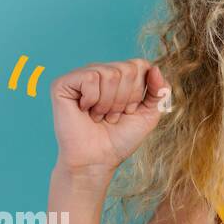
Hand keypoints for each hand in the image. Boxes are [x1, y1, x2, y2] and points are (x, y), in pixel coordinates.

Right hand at [50, 59, 171, 182]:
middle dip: (125, 99)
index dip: (139, 91)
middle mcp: (101, 71)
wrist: (97, 159)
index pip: (141, 64)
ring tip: (99, 115)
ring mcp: (81, 75)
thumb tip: (156, 68)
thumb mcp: (150, 113)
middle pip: (128, 69)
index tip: (130, 110)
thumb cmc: (121, 137)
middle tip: (112, 115)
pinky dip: (92, 100)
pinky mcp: (63, 83)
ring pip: (110, 73)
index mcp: (120, 75)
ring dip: (109, 103)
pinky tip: (85, 110)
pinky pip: (89, 78)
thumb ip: (159, 90)